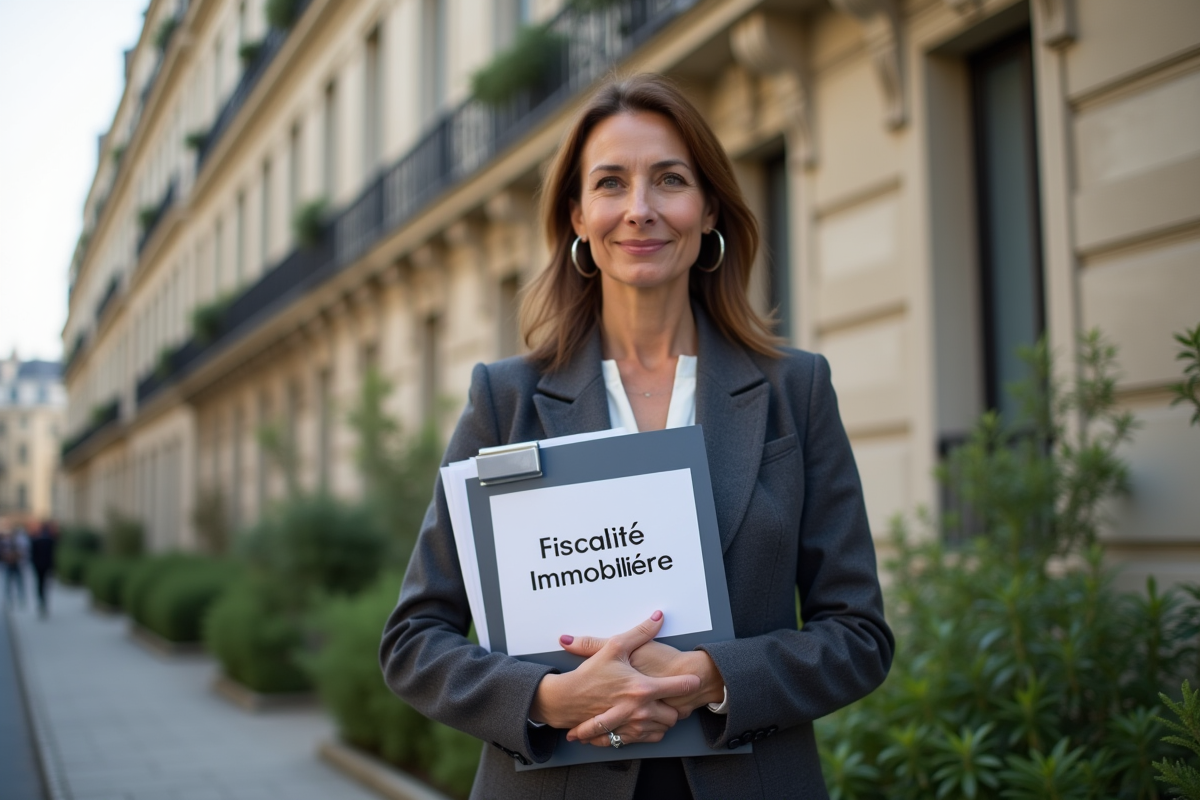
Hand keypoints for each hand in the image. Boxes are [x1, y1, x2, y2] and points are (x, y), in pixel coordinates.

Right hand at [529, 611, 699, 745]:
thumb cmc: (590, 674)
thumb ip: (640, 631)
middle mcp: (641, 710)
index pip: (680, 687)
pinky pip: (649, 738)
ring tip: (654, 706)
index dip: (690, 682)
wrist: (568, 699)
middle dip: (674, 706)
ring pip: (663, 728)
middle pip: (674, 715)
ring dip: (662, 719)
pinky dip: (650, 731)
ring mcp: (633, 726)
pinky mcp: (625, 736)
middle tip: (666, 695)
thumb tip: (658, 617)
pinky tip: (644, 718)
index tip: (693, 679)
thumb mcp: (615, 647)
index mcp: (643, 688)